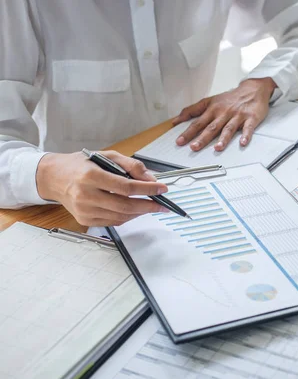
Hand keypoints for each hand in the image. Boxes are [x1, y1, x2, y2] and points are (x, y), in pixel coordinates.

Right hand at [36, 151, 168, 226]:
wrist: (54, 178)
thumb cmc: (81, 165)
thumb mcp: (106, 156)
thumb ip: (131, 165)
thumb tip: (151, 178)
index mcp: (90, 176)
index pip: (126, 187)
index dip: (147, 189)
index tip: (162, 189)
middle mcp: (85, 195)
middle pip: (125, 205)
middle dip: (148, 206)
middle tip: (162, 205)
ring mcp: (84, 210)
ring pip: (120, 216)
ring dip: (139, 212)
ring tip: (150, 206)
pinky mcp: (84, 220)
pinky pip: (112, 222)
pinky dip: (127, 217)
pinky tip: (134, 210)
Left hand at [172, 77, 276, 151]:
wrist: (252, 89)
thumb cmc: (230, 98)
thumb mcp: (209, 101)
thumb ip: (192, 110)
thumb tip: (176, 120)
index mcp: (213, 109)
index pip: (198, 122)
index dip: (188, 132)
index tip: (180, 141)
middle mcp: (223, 113)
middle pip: (211, 127)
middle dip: (202, 138)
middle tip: (194, 147)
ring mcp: (237, 116)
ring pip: (228, 128)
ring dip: (223, 139)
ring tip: (217, 148)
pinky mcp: (251, 118)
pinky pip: (248, 128)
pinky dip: (245, 135)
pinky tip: (242, 143)